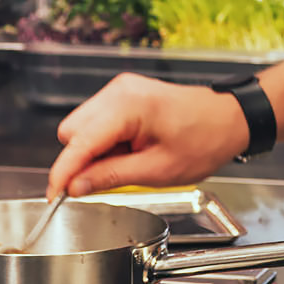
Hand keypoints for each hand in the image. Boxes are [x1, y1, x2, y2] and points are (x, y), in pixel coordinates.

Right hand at [48, 75, 246, 197]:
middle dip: (82, 160)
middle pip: (73, 132)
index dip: (63, 172)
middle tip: (110, 179)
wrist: (229, 118)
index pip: (78, 142)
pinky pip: (97, 121)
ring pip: (82, 127)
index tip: (54, 194)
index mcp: (127, 107)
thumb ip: (110, 177)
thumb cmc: (203, 140)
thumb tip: (76, 187)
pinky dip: (105, 141)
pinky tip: (129, 150)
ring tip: (129, 162)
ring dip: (94, 151)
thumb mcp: (157, 171)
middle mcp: (118, 91)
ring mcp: (120, 89)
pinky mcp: (123, 94)